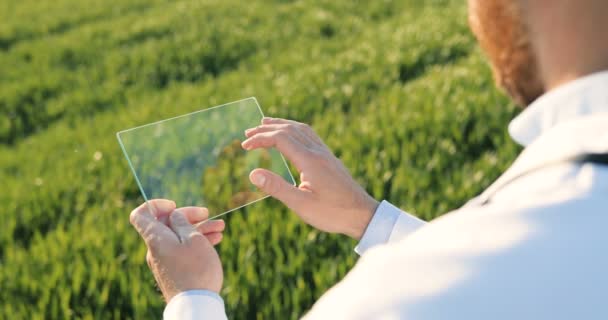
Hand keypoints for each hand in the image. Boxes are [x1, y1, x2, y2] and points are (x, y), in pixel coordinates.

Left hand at [129, 199, 224, 301]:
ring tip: (220, 228)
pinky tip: (215, 240)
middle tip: (209, 215)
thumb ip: (182, 222)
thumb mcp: (193, 239)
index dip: (156, 205)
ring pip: (179, 237)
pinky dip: (196, 242)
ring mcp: (164, 261)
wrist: (195, 305)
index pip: (141, 214)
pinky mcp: (174, 271)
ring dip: (199, 229)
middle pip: (167, 224)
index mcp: (156, 238)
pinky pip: (182, 250)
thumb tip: (174, 216)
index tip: (175, 206)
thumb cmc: (196, 270)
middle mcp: (156, 249)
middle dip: (189, 216)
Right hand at [242, 117, 378, 239]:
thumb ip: (277, 188)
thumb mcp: (301, 205)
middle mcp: (318, 152)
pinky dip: (295, 130)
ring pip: (301, 129)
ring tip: (265, 124)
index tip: (244, 146)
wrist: (363, 215)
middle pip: (289, 129)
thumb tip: (253, 173)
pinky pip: (310, 135)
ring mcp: (326, 154)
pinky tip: (291, 137)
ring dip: (281, 125)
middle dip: (266, 128)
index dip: (260, 139)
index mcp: (310, 160)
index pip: (280, 138)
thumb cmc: (333, 213)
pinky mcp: (330, 159)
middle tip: (247, 133)